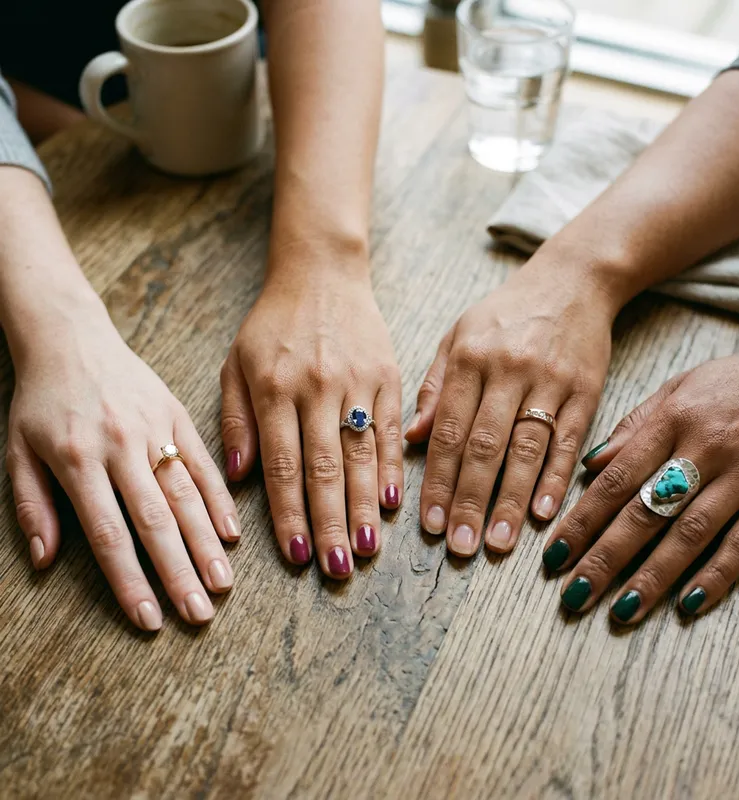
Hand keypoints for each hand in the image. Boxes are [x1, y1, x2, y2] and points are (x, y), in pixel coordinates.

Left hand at [8, 300, 239, 630]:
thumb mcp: (18, 451)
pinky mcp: (178, 415)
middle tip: (200, 614)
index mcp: (78, 460)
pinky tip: (232, 532)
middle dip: (179, 572)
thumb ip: (33, 506)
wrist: (72, 339)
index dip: (130, 580)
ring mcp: (155, 430)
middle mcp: (122, 447)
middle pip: (156, 521)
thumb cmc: (42, 402)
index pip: (108, 534)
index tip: (149, 620)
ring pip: (186, 494)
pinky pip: (203, 461)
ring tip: (223, 583)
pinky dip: (220, 498)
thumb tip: (47, 561)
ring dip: (206, 543)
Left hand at [220, 253, 402, 577]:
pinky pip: (390, 429)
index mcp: (274, 388)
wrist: (322, 275)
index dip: (290, 514)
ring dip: (363, 507)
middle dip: (330, 523)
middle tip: (336, 568)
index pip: (281, 464)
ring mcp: (357, 382)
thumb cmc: (273, 325)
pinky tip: (391, 503)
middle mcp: (317, 388)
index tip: (296, 555)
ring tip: (366, 549)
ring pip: (360, 455)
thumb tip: (241, 478)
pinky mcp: (388, 375)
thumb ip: (236, 419)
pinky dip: (392, 468)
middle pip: (324, 468)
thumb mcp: (236, 364)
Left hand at [407, 259, 614, 556]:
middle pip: (484, 447)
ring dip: (510, 500)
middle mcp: (507, 370)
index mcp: (468, 359)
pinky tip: (542, 515)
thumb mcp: (457, 335)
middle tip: (460, 547)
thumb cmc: (505, 313)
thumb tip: (409, 440)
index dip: (436, 480)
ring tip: (497, 543)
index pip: (447, 431)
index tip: (428, 523)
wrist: (572, 281)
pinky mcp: (585, 391)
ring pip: (526, 450)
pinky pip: (568, 441)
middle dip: (469, 501)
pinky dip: (555, 479)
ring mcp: (549, 381)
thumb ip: (434, 387)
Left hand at [546, 337, 738, 622]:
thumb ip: (633, 426)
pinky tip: (689, 605)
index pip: (616, 479)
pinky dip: (716, 576)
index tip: (553, 554)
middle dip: (605, 558)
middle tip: (574, 595)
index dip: (582, 520)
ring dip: (653, 576)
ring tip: (621, 609)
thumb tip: (589, 463)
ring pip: (690, 535)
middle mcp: (703, 451)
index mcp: (671, 422)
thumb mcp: (680, 388)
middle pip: (645, 513)